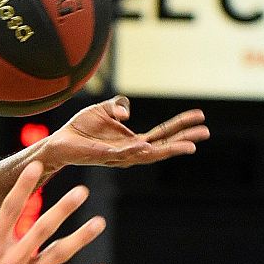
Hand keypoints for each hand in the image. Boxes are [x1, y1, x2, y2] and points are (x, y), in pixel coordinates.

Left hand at [38, 95, 206, 170]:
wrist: (58, 140)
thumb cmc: (81, 127)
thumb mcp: (104, 109)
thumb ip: (118, 106)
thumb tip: (127, 113)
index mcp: (133, 140)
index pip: (163, 133)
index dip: (181, 124)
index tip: (200, 115)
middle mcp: (129, 151)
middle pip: (163, 146)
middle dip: (184, 139)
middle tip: (205, 132)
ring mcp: (118, 156)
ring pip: (148, 155)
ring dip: (168, 150)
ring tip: (189, 145)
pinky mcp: (102, 156)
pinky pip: (121, 154)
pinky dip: (134, 151)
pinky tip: (147, 146)